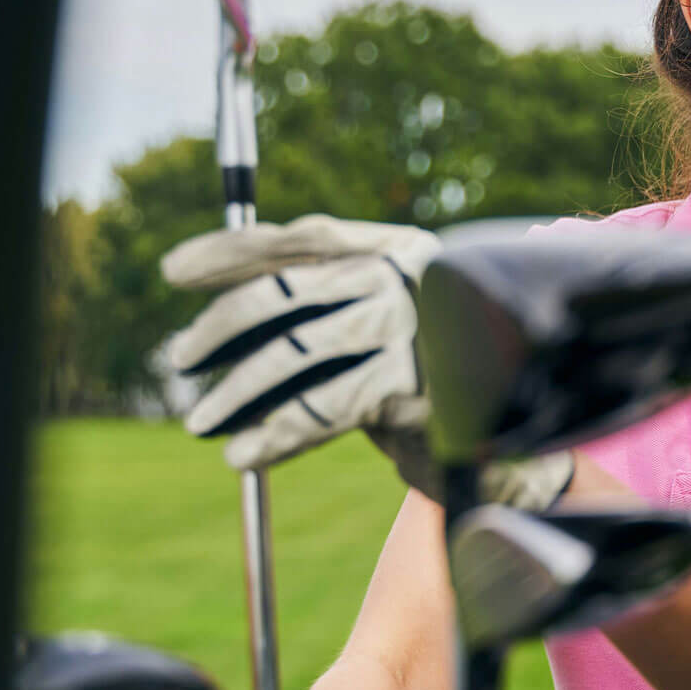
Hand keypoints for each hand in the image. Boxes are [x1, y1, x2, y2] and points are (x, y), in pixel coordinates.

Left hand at [161, 214, 571, 507]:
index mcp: (399, 250)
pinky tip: (245, 453)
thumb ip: (332, 305)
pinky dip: (274, 435)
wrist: (514, 446)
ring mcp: (408, 329)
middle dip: (219, 327)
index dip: (234, 249)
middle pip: (285, 292)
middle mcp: (405, 278)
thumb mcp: (385, 329)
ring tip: (200, 418)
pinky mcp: (405, 385)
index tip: (176, 270)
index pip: (302, 236)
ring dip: (235, 391)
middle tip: (179, 359)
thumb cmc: (437, 385)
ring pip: (292, 353)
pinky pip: (319, 410)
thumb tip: (225, 311)